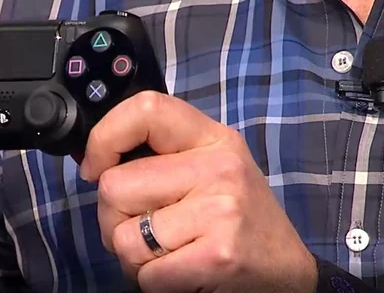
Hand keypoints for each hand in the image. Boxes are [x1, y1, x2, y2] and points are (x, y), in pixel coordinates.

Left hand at [79, 91, 317, 292]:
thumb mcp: (211, 171)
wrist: (289, 275)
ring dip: (132, 257)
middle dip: (114, 219)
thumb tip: (94, 161)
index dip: (104, 137)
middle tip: (145, 231)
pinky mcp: (218, 256)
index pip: (145, 109)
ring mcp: (220, 211)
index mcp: (213, 138)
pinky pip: (145, 273)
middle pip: (114, 186)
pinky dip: (152, 282)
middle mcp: (219, 167)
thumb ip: (161, 157)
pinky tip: (180, 274)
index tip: (94, 167)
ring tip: (166, 254)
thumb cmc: (238, 222)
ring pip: (122, 236)